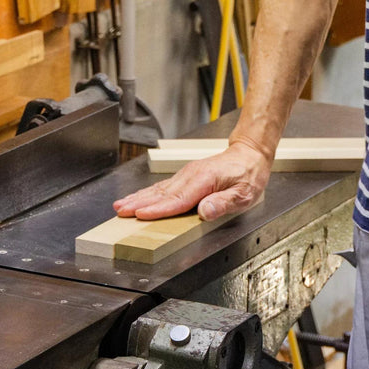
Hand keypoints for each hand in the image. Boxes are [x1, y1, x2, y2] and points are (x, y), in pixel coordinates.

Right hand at [113, 141, 271, 220]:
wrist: (248, 154)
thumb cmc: (248, 175)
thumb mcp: (244, 193)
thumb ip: (223, 203)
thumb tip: (204, 211)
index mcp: (204, 180)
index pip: (177, 199)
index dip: (158, 209)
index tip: (141, 214)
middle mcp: (191, 176)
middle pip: (161, 193)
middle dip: (139, 203)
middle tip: (121, 211)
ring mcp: (186, 175)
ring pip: (158, 189)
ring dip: (138, 198)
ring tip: (120, 206)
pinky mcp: (184, 177)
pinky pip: (162, 186)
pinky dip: (146, 193)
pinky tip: (136, 198)